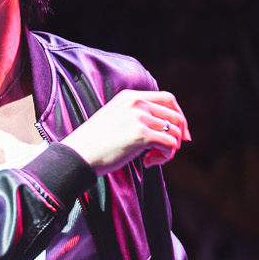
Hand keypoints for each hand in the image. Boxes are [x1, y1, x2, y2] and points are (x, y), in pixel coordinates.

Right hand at [61, 89, 190, 175]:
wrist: (78, 155)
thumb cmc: (93, 144)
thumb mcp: (115, 119)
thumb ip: (135, 116)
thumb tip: (162, 129)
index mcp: (130, 96)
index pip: (167, 98)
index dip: (179, 115)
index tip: (181, 133)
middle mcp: (137, 103)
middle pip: (175, 115)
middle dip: (179, 135)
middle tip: (171, 151)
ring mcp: (140, 117)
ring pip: (174, 132)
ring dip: (169, 149)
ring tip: (151, 159)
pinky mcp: (142, 134)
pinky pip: (169, 145)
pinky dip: (164, 157)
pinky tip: (148, 163)